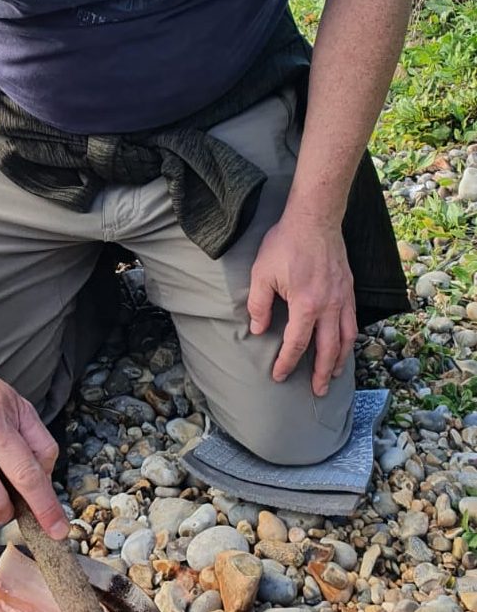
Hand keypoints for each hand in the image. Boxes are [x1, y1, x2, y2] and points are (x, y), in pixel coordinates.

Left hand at [247, 213, 356, 396]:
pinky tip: (344, 344)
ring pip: (346, 338)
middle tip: (317, 392)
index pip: (297, 344)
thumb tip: (260, 330)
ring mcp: (343, 298)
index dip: (287, 363)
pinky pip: (352, 321)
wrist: (315, 219)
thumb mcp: (261, 274)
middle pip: (328, 349)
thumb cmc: (285, 244)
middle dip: (321, 374)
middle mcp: (329, 306)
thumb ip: (259, 305)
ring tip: (333, 375)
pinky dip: (349, 339)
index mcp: (306, 305)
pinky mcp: (349, 289)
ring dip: (340, 360)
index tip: (279, 375)